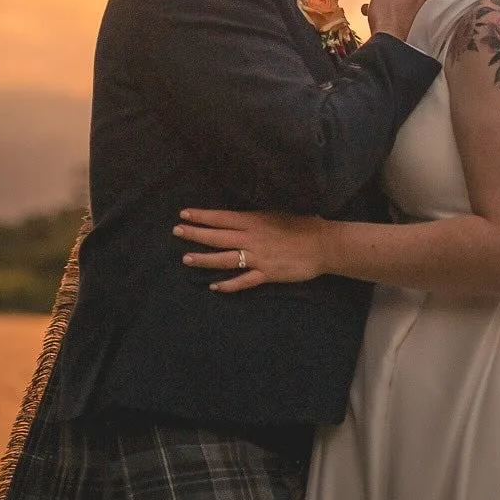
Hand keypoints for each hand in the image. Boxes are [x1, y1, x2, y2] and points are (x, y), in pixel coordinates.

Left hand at [174, 208, 327, 292]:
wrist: (322, 244)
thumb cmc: (302, 224)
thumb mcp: (276, 214)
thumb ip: (255, 219)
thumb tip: (236, 219)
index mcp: (254, 220)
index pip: (222, 218)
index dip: (202, 216)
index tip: (184, 214)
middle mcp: (252, 238)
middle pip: (218, 236)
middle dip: (195, 234)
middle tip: (176, 231)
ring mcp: (258, 257)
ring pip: (225, 259)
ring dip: (204, 259)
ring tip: (186, 258)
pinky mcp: (266, 274)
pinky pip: (243, 280)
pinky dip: (228, 284)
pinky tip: (214, 286)